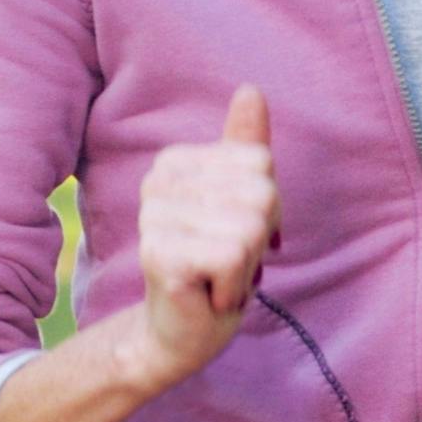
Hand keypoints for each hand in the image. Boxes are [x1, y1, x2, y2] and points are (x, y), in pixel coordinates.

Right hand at [129, 86, 278, 392]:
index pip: (261, 164)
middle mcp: (157, 180)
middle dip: (259, 240)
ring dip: (246, 267)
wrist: (178, 332)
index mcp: (176, 160)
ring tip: (217, 278)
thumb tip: (251, 89)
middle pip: (260, 194)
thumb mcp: (240, 202)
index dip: (267, 210)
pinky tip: (208, 294)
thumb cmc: (215, 265)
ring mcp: (153, 216)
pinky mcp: (159, 254)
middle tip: (228, 263)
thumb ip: (245, 147)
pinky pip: (234, 257)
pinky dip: (233, 287)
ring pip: (250, 229)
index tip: (237, 235)